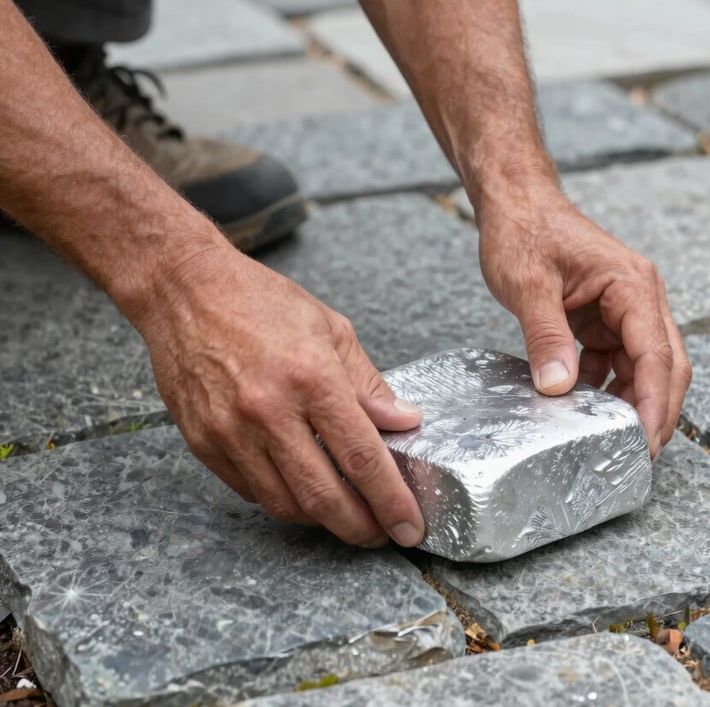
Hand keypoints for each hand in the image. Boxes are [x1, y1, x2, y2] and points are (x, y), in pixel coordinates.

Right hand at [133, 243, 424, 547]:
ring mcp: (230, 431)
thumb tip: (403, 421)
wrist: (185, 291)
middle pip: (323, 496)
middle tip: (381, 533)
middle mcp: (268, 411)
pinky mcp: (203, 442)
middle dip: (360, 527)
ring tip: (345, 512)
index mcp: (311, 377)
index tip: (410, 525)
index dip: (391, 499)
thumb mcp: (330, 328)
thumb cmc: (259, 301)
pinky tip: (300, 487)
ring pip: (284, 504)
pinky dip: (281, 498)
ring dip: (320, 519)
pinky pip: (250, 491)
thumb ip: (367, 382)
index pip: (361, 457)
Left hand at [476, 180, 691, 457]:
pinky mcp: (600, 316)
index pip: (655, 354)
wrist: (513, 203)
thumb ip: (545, 336)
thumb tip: (559, 387)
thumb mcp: (528, 285)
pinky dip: (602, 384)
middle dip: (652, 409)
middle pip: (662, 365)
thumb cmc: (523, 230)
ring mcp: (620, 308)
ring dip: (627, 400)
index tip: (644, 442)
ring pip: (639, 366)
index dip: (653, 402)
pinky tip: (581, 406)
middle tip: (631, 454)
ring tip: (605, 437)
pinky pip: (612, 359)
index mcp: (631, 286)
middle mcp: (636, 298)